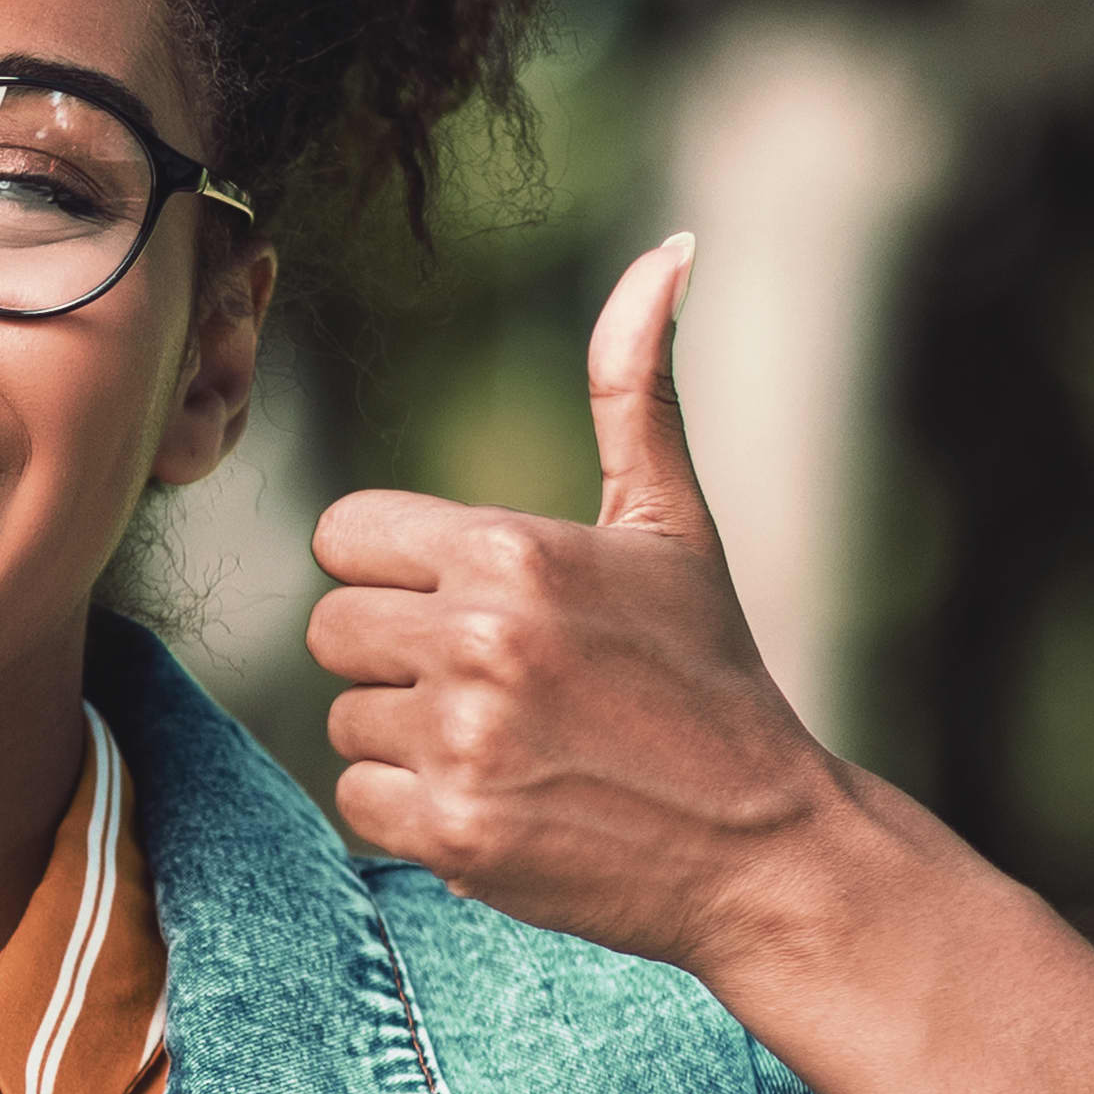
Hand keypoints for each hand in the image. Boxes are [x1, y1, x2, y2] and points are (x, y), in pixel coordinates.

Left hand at [304, 234, 862, 977]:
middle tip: (491, 684)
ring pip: (345, 717)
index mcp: (513, 551)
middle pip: (330, 628)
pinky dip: (412, 811)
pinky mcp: (454, 833)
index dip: (395, 571)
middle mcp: (479, 639)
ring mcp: (463, 740)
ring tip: (510, 744)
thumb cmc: (711, 676)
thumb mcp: (672, 525)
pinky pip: (358, 800)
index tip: (463, 604)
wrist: (762, 844)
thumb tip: (667, 249)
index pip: (345, 535)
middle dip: (395, 656)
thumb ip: (635, 388)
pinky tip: (496, 801)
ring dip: (407, 737)